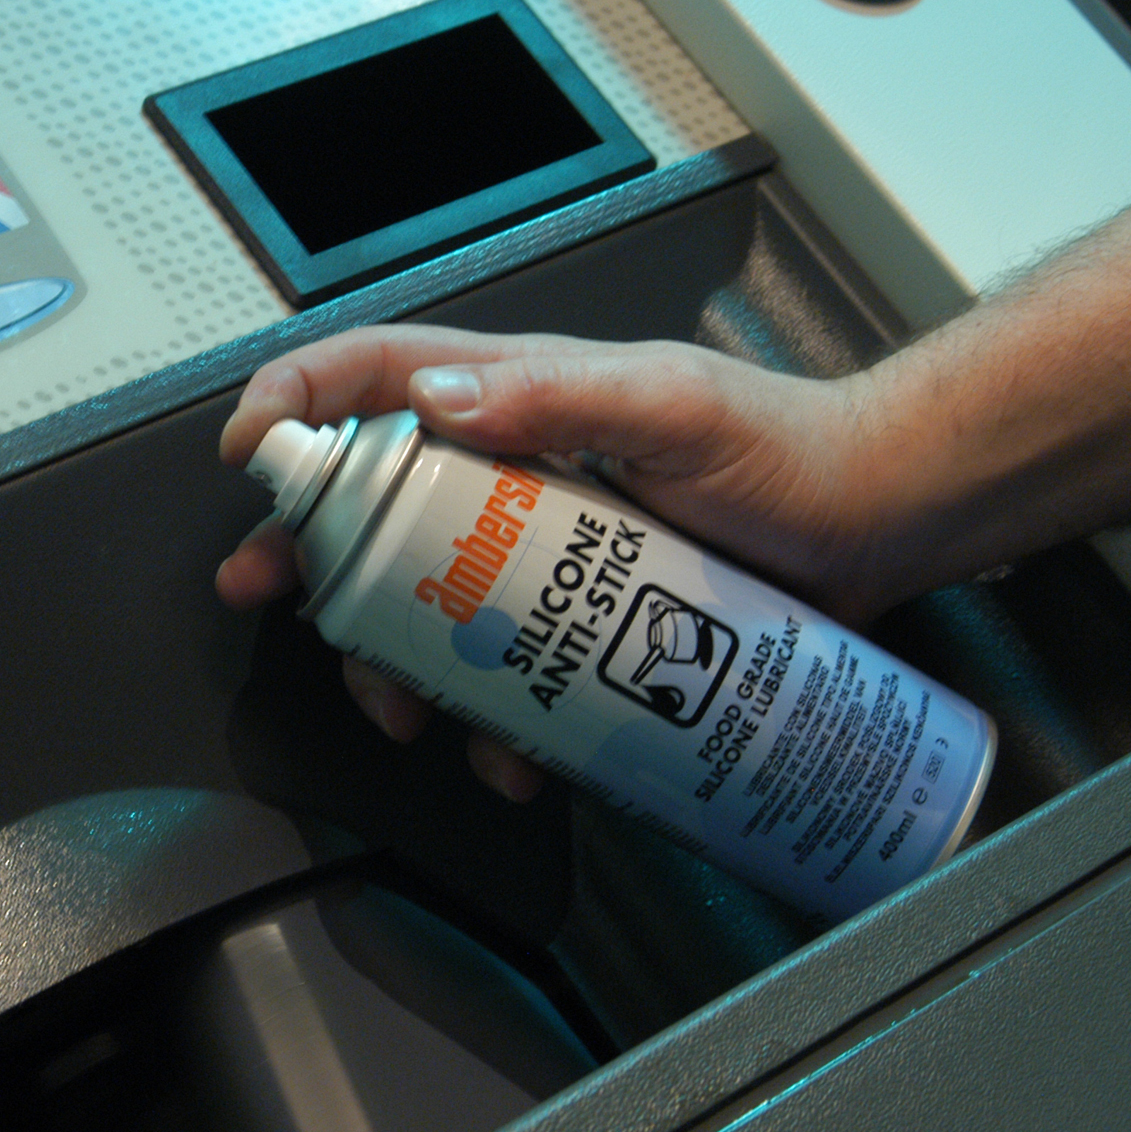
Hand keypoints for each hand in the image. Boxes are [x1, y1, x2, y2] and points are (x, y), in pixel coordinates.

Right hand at [217, 324, 899, 800]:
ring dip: (390, 659)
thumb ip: (563, 394)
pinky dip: (491, 724)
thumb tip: (439, 401)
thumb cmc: (788, 450)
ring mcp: (542, 557)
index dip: (301, 399)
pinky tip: (510, 757)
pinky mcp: (581, 628)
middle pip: (373, 500)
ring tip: (401, 708)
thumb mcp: (675, 405)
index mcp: (521, 398)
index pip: (378, 374)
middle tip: (262, 589)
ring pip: (424, 602)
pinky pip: (505, 676)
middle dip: (307, 548)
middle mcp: (515, 473)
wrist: (879, 526)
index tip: (251, 451)